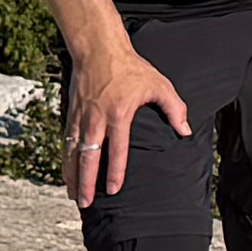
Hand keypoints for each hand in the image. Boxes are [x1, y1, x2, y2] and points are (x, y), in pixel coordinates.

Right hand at [66, 37, 191, 207]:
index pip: (117, 149)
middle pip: (88, 156)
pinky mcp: (72, 113)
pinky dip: (66, 159)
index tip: (113, 189)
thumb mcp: (159, 84)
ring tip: (73, 195)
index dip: (115, 171)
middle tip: (85, 202)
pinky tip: (67, 172)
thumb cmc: (131, 67)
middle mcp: (96, 118)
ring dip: (72, 175)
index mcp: (118, 113)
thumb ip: (174, 108)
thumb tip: (186, 131)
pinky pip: (67, 141)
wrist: (98, 48)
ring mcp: (81, 116)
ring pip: (73, 152)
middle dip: (85, 182)